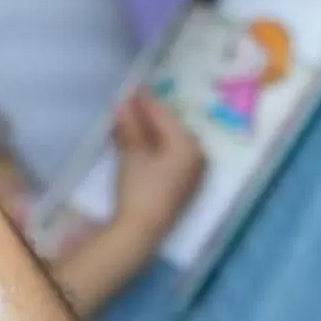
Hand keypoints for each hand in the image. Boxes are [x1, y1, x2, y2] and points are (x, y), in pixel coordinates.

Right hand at [107, 92, 206, 239]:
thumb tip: (122, 104)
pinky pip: (173, 160)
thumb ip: (130, 127)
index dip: (146, 102)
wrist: (142, 231)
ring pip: (172, 145)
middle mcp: (198, 157)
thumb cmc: (140, 188)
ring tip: (132, 124)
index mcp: (189, 144)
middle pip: (172, 129)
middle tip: (130, 106)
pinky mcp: (185, 189)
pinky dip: (158, 150)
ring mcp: (193, 175)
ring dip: (153, 134)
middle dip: (150, 118)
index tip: (132, 89)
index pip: (165, 116)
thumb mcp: (132, 154)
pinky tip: (143, 147)